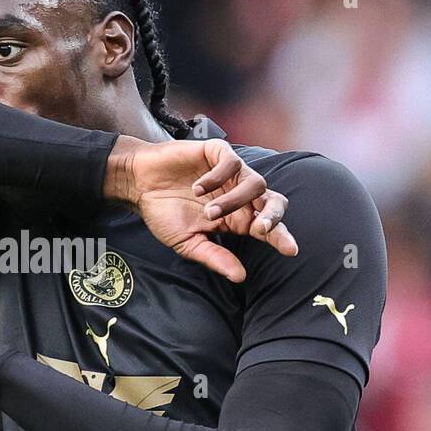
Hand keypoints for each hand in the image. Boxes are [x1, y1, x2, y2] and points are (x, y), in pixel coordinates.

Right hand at [106, 136, 297, 282]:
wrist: (139, 184)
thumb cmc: (164, 213)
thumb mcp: (188, 243)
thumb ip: (214, 257)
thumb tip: (240, 277)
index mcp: (237, 219)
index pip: (268, 227)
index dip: (281, 236)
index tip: (290, 250)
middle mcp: (239, 195)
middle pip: (274, 201)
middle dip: (273, 216)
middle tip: (261, 229)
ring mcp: (230, 173)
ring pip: (255, 183)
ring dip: (235, 201)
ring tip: (209, 213)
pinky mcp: (217, 153)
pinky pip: (232, 162)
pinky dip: (217, 177)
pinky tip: (197, 188)